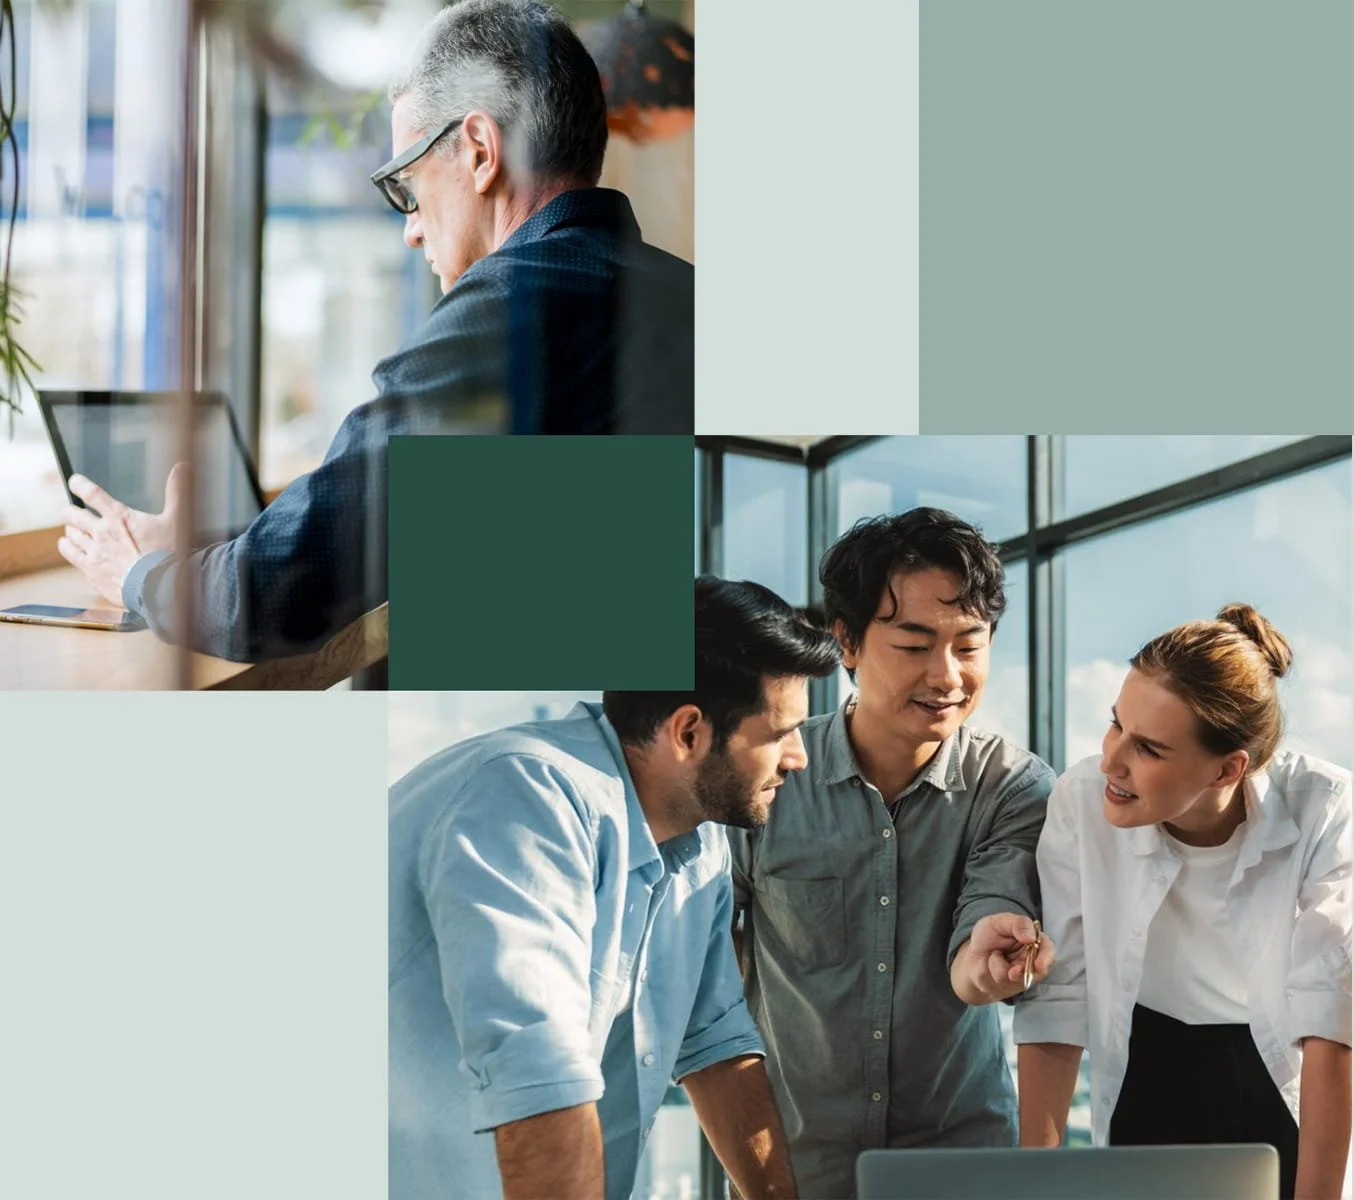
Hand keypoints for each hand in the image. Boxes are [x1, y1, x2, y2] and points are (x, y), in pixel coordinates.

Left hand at [57, 464, 188, 604]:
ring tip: (74, 528)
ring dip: (71, 529)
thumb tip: (182, 467)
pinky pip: (69, 552)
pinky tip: (67, 543)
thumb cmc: (168, 554)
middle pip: (73, 514)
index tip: (75, 482)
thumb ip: (177, 492)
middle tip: (72, 511)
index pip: (91, 493)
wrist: (158, 587)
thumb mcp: (177, 520)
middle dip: (70, 511)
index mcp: (119, 516)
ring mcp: (94, 551)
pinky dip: (66, 545)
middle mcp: (102, 531)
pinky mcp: (91, 569)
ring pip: (71, 533)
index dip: (79, 484)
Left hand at [962, 912, 1055, 1001]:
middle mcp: (1032, 961)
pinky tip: (987, 966)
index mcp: (1033, 941)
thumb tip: (1032, 936)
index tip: (1039, 965)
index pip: (1047, 950)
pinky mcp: (1008, 987)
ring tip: (993, 955)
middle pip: (1037, 971)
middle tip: (1012, 971)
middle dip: (1022, 971)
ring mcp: (1021, 976)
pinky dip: (987, 971)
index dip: (1046, 958)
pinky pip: (997, 982)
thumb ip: (1017, 924)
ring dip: (997, 965)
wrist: (971, 955)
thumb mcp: (999, 922)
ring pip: (1013, 977)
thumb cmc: (988, 936)